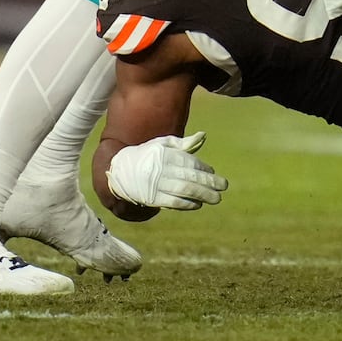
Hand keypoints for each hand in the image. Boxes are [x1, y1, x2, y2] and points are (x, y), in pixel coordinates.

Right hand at [105, 132, 227, 211]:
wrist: (118, 170)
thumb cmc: (145, 155)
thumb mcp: (162, 144)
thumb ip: (183, 143)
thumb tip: (203, 136)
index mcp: (166, 155)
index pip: (190, 162)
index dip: (204, 168)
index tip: (213, 173)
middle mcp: (163, 170)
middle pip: (190, 177)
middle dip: (209, 182)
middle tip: (223, 186)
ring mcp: (157, 184)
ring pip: (185, 190)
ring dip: (203, 195)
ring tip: (216, 198)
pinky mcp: (152, 198)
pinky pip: (173, 202)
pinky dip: (187, 204)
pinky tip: (198, 204)